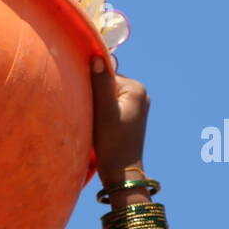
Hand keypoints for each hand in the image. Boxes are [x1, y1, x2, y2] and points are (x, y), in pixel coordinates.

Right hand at [90, 57, 149, 184]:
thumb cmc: (112, 144)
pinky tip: (101, 127)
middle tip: (90, 116)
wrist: (122, 172)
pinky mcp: (132, 116)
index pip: (105, 75)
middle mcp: (141, 93)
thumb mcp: (103, 112)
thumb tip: (96, 56)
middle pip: (107, 84)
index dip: (91, 87)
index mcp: (136, 88)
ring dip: (97, 105)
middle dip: (95, 96)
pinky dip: (103, 113)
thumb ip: (100, 84)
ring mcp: (138, 105)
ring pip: (108, 95)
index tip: (87, 106)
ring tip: (96, 124)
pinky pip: (112, 105)